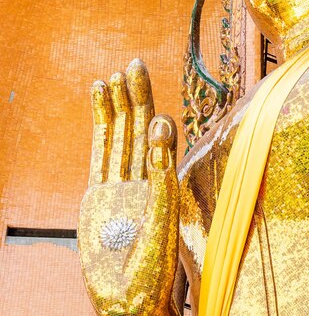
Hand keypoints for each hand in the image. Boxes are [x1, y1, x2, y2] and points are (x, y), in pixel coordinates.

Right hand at [78, 59, 179, 315]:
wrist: (126, 300)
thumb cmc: (152, 270)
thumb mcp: (162, 219)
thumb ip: (162, 175)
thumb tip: (163, 129)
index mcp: (163, 181)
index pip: (157, 135)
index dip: (151, 108)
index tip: (145, 84)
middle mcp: (143, 177)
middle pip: (138, 128)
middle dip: (136, 97)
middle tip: (133, 64)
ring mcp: (119, 183)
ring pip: (118, 136)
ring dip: (116, 107)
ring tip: (112, 78)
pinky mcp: (98, 192)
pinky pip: (100, 152)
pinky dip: (99, 125)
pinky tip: (99, 102)